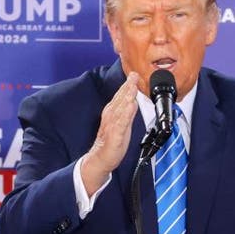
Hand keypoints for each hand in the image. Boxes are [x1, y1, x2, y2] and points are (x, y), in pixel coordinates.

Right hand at [81, 71, 138, 195]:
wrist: (100, 159)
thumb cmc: (111, 142)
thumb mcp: (122, 124)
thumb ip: (127, 112)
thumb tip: (133, 100)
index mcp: (113, 113)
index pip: (121, 96)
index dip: (128, 85)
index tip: (134, 74)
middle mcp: (111, 116)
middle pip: (120, 99)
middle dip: (127, 87)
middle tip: (134, 75)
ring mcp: (112, 125)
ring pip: (120, 108)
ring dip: (126, 97)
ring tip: (132, 87)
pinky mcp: (115, 135)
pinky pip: (121, 123)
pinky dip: (125, 114)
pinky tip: (130, 106)